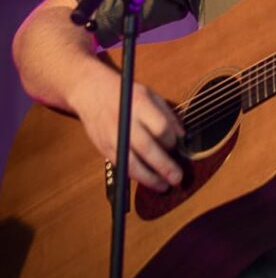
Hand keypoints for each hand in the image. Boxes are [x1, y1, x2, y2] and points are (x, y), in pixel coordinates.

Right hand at [71, 67, 184, 191]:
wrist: (92, 92)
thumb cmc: (126, 93)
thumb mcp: (150, 94)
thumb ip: (167, 114)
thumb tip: (182, 136)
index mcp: (139, 104)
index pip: (160, 127)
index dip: (172, 140)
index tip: (176, 145)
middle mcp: (125, 121)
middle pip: (147, 148)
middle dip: (164, 166)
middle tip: (177, 178)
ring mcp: (113, 136)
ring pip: (131, 163)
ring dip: (149, 178)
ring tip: (164, 186)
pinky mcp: (104, 148)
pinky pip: (122, 166)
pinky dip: (136, 176)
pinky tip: (147, 179)